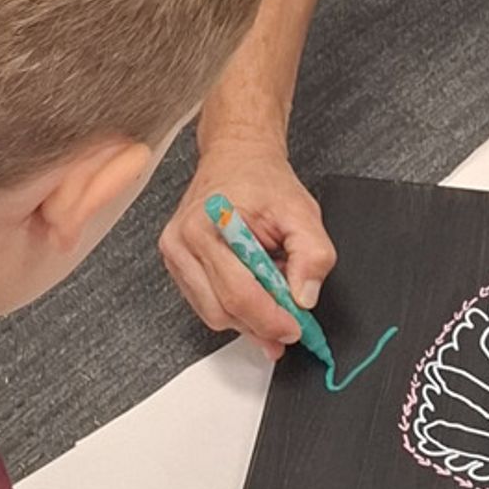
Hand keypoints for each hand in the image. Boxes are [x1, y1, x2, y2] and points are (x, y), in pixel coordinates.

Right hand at [160, 132, 334, 349]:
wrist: (236, 160)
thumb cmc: (263, 182)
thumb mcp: (302, 211)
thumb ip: (313, 254)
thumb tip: (304, 297)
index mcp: (211, 224)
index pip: (239, 292)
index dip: (270, 319)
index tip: (296, 328)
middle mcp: (183, 242)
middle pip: (223, 310)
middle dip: (261, 324)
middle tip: (291, 323)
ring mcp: (175, 255)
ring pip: (213, 314)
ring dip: (247, 317)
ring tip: (271, 292)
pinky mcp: (176, 266)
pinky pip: (206, 305)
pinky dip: (234, 307)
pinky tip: (252, 289)